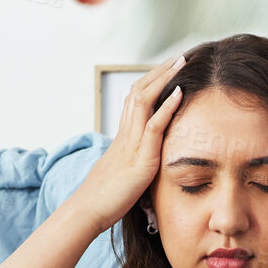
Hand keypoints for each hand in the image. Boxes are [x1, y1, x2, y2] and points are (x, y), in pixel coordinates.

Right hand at [74, 52, 186, 231]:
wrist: (88, 212)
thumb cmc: (104, 199)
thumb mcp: (123, 174)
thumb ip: (134, 164)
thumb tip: (144, 165)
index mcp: (123, 138)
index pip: (135, 100)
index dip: (151, 82)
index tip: (168, 70)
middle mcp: (126, 134)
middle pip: (139, 91)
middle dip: (159, 72)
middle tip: (177, 56)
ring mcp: (131, 144)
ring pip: (144, 100)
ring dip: (164, 78)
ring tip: (180, 62)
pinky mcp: (140, 159)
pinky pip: (153, 126)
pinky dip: (167, 106)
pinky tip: (179, 92)